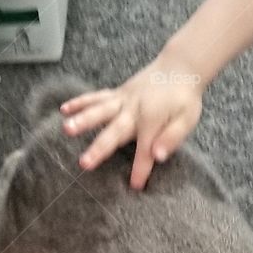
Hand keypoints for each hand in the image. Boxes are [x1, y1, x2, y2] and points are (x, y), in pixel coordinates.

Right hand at [60, 54, 203, 190]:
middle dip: (99, 149)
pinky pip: (96, 97)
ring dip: (82, 119)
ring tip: (66, 129)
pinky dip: (80, 102)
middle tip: (84, 163)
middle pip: (114, 132)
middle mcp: (133, 110)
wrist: (180, 66)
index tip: (135, 186)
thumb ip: (172, 138)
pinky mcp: (117, 93)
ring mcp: (123, 100)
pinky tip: (64, 110)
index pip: (145, 151)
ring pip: (99, 111)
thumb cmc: (185, 97)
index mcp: (152, 120)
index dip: (140, 170)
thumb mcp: (188, 119)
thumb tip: (158, 156)